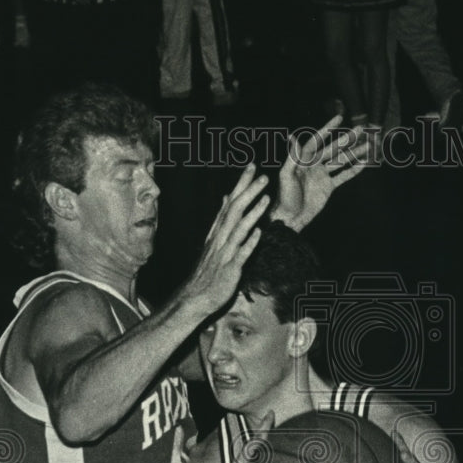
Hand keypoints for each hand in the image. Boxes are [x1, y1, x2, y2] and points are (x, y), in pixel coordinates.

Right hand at [181, 164, 269, 318]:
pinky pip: (240, 254)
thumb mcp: (214, 241)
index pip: (230, 202)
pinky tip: (259, 232)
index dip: (241, 184)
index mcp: (218, 231)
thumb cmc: (208, 270)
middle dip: (248, 192)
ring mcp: (224, 253)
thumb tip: (227, 198)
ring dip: (253, 212)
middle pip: (234, 210)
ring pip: (239, 229)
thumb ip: (222, 219)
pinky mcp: (229, 270)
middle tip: (263, 175)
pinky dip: (249, 243)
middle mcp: (220, 239)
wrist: (195, 297)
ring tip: (266, 198)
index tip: (251, 165)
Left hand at [272, 115, 368, 231]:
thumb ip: (292, 157)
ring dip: (354, 152)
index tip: (339, 118)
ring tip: (367, 144)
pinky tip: (364, 163)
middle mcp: (314, 165)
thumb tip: (292, 136)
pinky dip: (353, 170)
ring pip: (340, 160)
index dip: (327, 129)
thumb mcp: (286, 176)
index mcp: (303, 160)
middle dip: (346, 139)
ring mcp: (322, 175)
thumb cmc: (285, 197)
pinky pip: (343, 176)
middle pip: (333, 149)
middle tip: (360, 129)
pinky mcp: (328, 187)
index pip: (317, 140)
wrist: (291, 218)